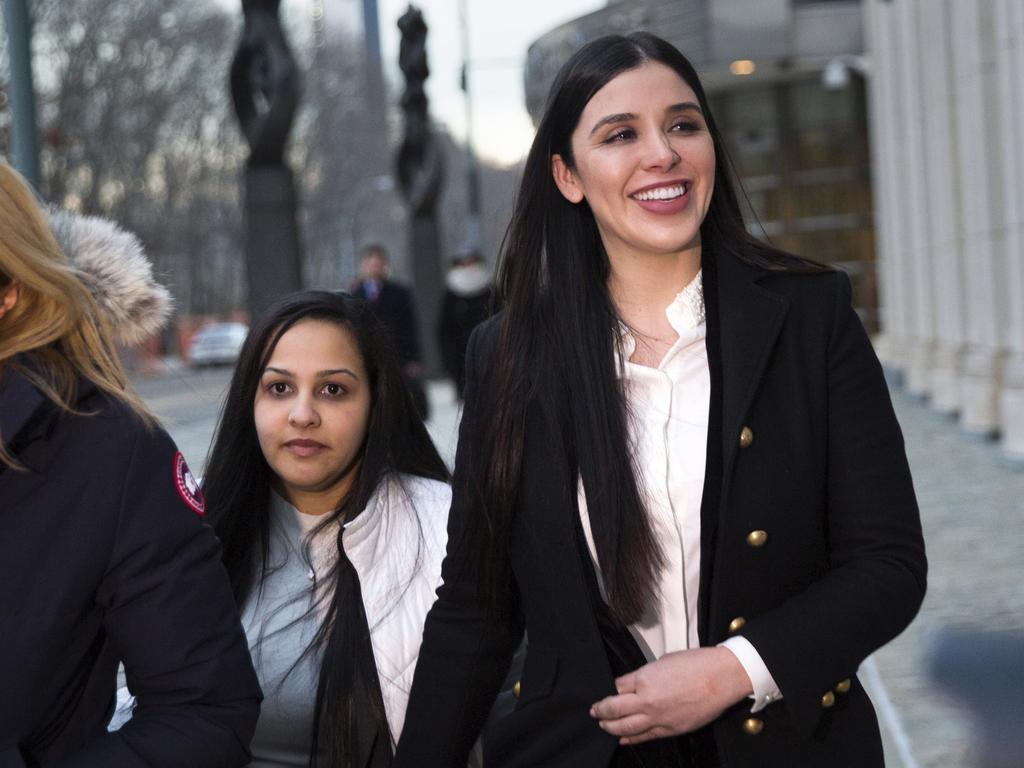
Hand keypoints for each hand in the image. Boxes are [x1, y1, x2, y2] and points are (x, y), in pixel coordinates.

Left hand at [590, 647, 751, 744]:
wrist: (721, 677)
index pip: (617, 687)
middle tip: (594, 711)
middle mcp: (647, 701)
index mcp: (644, 679)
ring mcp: (659, 718)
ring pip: (626, 727)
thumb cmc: (696, 664)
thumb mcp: (663, 661)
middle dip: (601, 711)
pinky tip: (622, 739)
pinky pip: (645, 737)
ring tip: (603, 725)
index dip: (610, 690)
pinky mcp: (671, 729)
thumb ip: (645, 674)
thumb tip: (635, 683)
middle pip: (614, 710)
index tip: (607, 691)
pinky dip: (631, 738)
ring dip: (611, 727)